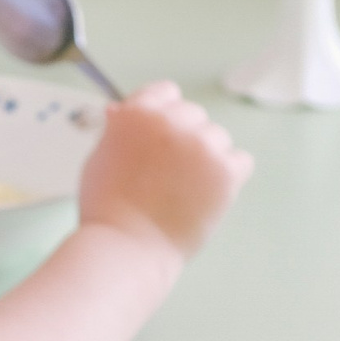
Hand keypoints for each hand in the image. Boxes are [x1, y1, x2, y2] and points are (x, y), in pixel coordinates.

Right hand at [76, 80, 253, 265]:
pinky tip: (206, 195)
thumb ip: (118, 130)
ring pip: (218, 138)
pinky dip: (228, 176)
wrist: (126, 248)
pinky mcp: (227, 170)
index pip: (166, 92)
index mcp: (138, 112)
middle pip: (194, 115)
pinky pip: (240, 160)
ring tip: (185, 189)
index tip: (159, 140)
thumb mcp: (98, 157)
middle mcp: (172, 120)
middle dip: (184, 139)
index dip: (163, 117)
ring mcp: (202, 144)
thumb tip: (123, 111)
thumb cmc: (106, 209)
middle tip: (169, 174)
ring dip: (207, 158)